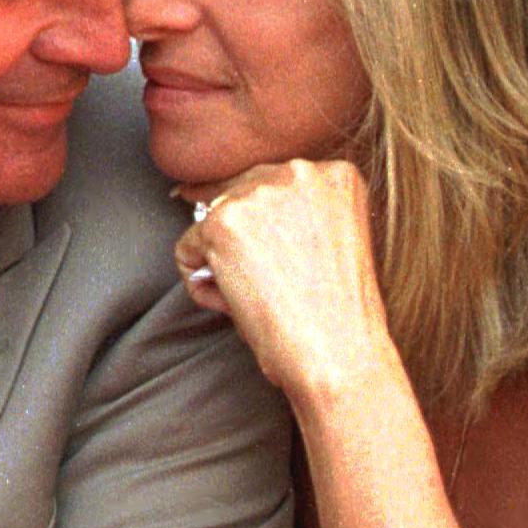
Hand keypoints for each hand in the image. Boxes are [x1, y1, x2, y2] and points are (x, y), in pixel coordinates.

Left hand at [174, 159, 395, 402]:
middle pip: (237, 192)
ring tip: (256, 300)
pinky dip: (201, 285)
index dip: (259, 222)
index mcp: (336, 175)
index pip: (274, 181)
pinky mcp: (222, 223)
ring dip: (221, 263)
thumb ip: (295, 215)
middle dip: (237, 238)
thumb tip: (220, 206)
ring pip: (210, 220)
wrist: (340, 356)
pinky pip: (187, 251)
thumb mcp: (332, 243)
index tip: (256, 247)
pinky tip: (236, 307)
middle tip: (260, 285)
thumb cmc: (338, 317)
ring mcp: (258, 194)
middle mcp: (299, 172)